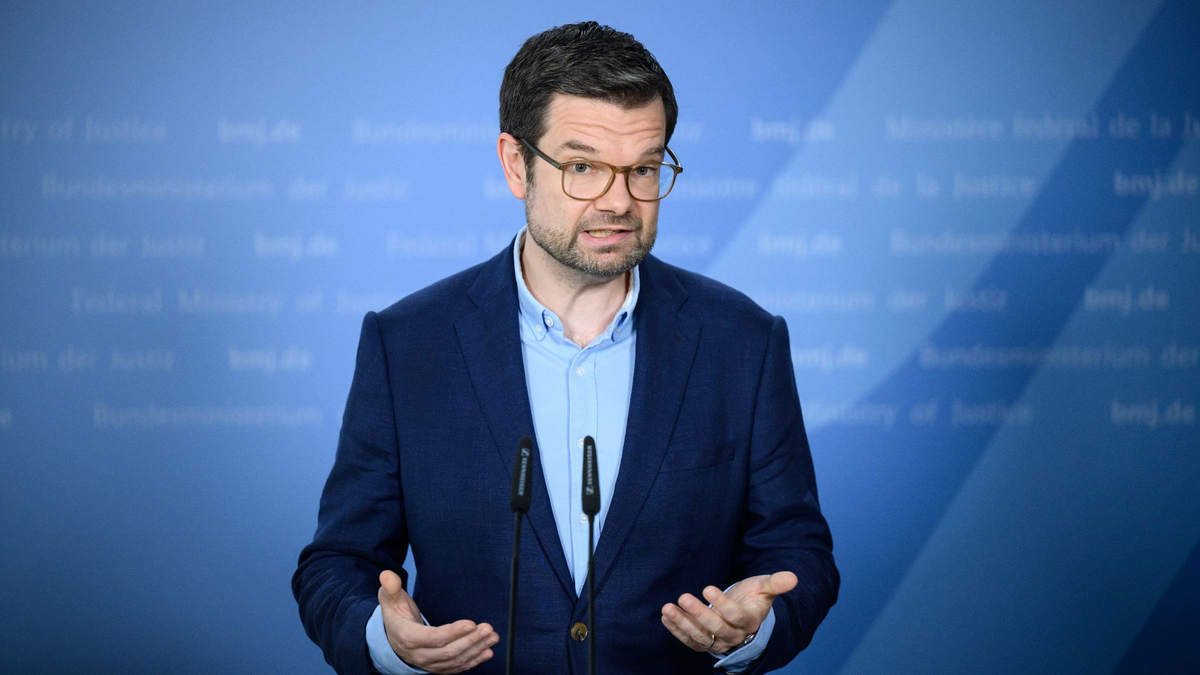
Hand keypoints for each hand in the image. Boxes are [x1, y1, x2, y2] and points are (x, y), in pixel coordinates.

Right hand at [378, 570, 497, 672]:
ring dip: (476, 649)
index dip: (453, 632)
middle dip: (470, 640)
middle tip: (488, 629)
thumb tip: (387, 575)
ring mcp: (429, 664)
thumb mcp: (389, 600)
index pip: (433, 638)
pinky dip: (473, 661)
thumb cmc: (395, 615)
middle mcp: (419, 654)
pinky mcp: (438, 667)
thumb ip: (390, 587)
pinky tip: (487, 652)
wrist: (392, 639)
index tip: (471, 624)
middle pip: (448, 652)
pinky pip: (457, 668)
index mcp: (408, 637)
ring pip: (455, 661)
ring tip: (492, 637)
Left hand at [660, 571, 796, 653]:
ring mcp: (718, 642)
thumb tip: (794, 577)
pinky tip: (665, 617)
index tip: (707, 587)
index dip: (722, 604)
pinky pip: (690, 641)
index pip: (736, 616)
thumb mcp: (765, 588)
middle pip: (716, 628)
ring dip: (683, 623)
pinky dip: (676, 630)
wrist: (744, 615)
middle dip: (699, 613)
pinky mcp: (705, 643)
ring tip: (667, 608)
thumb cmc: (753, 598)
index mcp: (749, 621)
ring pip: (701, 637)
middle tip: (683, 597)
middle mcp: (734, 636)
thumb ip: (776, 583)